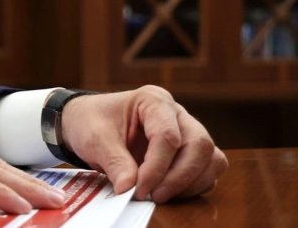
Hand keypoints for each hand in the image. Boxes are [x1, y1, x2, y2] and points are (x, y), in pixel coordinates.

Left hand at [60, 86, 227, 201]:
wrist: (86, 122)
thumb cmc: (91, 122)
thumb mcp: (95, 138)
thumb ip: (114, 162)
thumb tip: (128, 188)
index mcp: (153, 100)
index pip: (168, 136)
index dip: (157, 167)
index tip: (139, 189)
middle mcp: (177, 114)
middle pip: (199, 145)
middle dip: (179, 177)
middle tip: (153, 196)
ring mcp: (187, 132)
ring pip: (211, 159)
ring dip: (190, 183)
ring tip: (159, 195)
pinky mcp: (189, 152)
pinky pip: (207, 171)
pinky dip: (193, 186)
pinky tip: (167, 192)